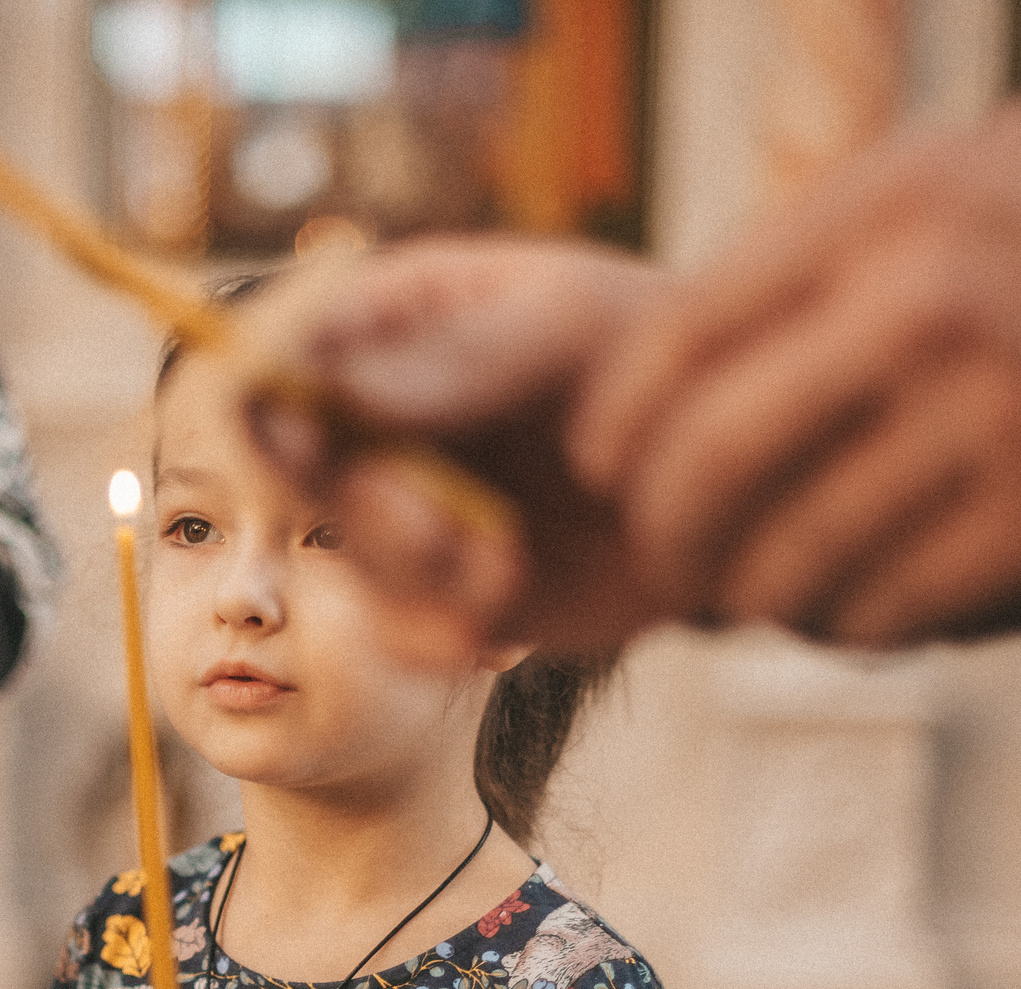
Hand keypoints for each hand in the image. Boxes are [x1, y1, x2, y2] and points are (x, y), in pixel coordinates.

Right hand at [235, 235, 672, 666]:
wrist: (744, 478)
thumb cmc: (664, 361)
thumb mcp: (569, 335)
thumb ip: (454, 359)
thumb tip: (320, 381)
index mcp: (395, 321)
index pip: (281, 350)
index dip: (276, 401)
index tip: (316, 438)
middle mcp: (380, 416)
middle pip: (294, 465)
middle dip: (367, 507)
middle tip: (442, 527)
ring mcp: (408, 507)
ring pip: (348, 557)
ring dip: (422, 572)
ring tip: (506, 564)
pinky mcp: (445, 592)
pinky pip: (398, 632)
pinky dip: (439, 635)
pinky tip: (498, 612)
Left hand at [568, 85, 1020, 645]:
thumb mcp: (953, 169)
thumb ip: (818, 252)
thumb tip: (679, 362)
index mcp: (875, 211)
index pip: (669, 343)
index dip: (612, 430)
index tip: (608, 468)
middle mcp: (920, 308)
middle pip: (704, 467)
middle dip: (666, 539)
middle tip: (674, 564)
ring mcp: (991, 415)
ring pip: (790, 560)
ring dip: (757, 600)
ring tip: (768, 594)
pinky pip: (891, 608)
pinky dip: (851, 627)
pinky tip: (858, 611)